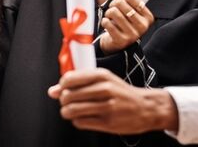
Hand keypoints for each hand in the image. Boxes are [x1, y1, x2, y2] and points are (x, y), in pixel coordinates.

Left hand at [48, 68, 177, 133]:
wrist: (146, 108)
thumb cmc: (120, 92)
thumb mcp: (102, 81)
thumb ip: (77, 83)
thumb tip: (51, 91)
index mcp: (101, 75)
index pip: (69, 79)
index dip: (61, 86)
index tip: (64, 89)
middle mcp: (104, 89)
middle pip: (67, 96)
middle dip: (63, 100)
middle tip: (68, 102)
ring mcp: (107, 106)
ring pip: (72, 110)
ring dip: (67, 112)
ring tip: (72, 111)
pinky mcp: (108, 123)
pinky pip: (80, 122)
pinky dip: (77, 121)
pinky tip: (83, 118)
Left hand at [99, 0, 153, 53]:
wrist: (117, 41)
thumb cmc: (123, 20)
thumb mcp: (127, 4)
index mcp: (148, 17)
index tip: (121, 1)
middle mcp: (143, 26)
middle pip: (120, 3)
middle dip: (113, 4)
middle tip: (113, 9)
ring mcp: (133, 35)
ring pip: (113, 12)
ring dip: (108, 12)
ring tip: (110, 17)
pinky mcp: (121, 40)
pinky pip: (107, 23)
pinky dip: (104, 21)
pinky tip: (108, 24)